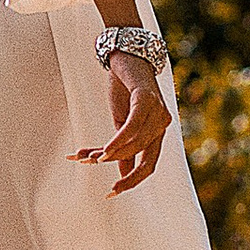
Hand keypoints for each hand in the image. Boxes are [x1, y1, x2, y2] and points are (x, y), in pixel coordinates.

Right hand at [75, 54, 170, 194]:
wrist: (125, 55)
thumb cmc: (124, 89)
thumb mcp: (122, 122)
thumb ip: (125, 147)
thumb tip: (122, 175)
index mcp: (158, 132)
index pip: (149, 165)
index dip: (132, 182)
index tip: (111, 194)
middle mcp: (163, 124)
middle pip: (138, 155)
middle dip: (111, 161)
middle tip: (86, 162)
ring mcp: (158, 112)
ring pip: (134, 143)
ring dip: (108, 151)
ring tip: (86, 154)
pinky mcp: (147, 99)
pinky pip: (133, 127)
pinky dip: (118, 141)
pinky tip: (104, 150)